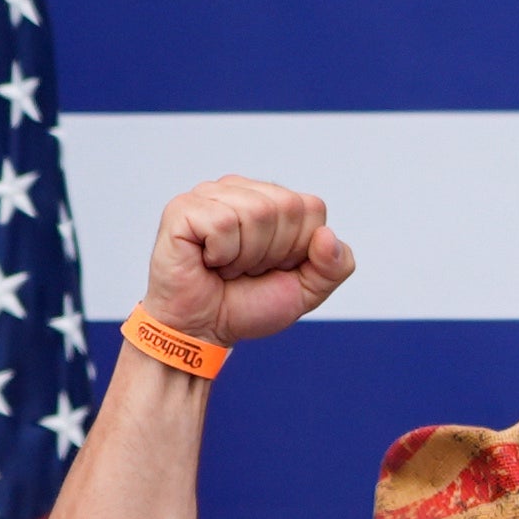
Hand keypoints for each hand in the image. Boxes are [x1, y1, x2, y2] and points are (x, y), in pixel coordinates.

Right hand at [139, 177, 353, 348]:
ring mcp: (209, 195)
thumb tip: (327, 234)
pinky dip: (221, 254)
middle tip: (248, 268)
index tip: (275, 265)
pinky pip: (222, 223)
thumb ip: (335, 265)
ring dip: (246, 255)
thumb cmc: (248, 303)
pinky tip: (208, 260)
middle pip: (288, 206)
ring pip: (257, 212)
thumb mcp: (309, 290)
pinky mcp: (183, 208)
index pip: (312, 207)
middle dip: (275, 252)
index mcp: (273, 201)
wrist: (204, 328)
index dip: (300, 247)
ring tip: (227, 265)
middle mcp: (241, 190)